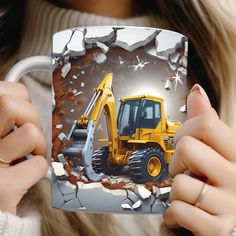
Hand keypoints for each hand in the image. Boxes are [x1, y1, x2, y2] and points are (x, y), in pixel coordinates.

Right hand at [0, 81, 47, 214]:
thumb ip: (3, 121)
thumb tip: (23, 102)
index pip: (8, 91)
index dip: (22, 101)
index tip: (21, 116)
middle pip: (14, 105)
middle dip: (33, 119)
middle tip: (29, 136)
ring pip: (30, 133)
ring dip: (38, 146)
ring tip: (26, 157)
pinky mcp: (3, 188)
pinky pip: (38, 164)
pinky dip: (37, 169)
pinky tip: (25, 175)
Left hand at [163, 84, 235, 235]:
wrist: (232, 223)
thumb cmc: (220, 180)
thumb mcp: (219, 149)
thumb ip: (207, 121)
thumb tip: (196, 92)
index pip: (206, 124)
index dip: (184, 132)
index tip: (184, 142)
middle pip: (187, 149)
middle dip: (177, 162)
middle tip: (186, 172)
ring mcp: (230, 206)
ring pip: (180, 184)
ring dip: (176, 192)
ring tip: (189, 195)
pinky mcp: (219, 230)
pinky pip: (179, 212)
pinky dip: (173, 214)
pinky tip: (184, 214)